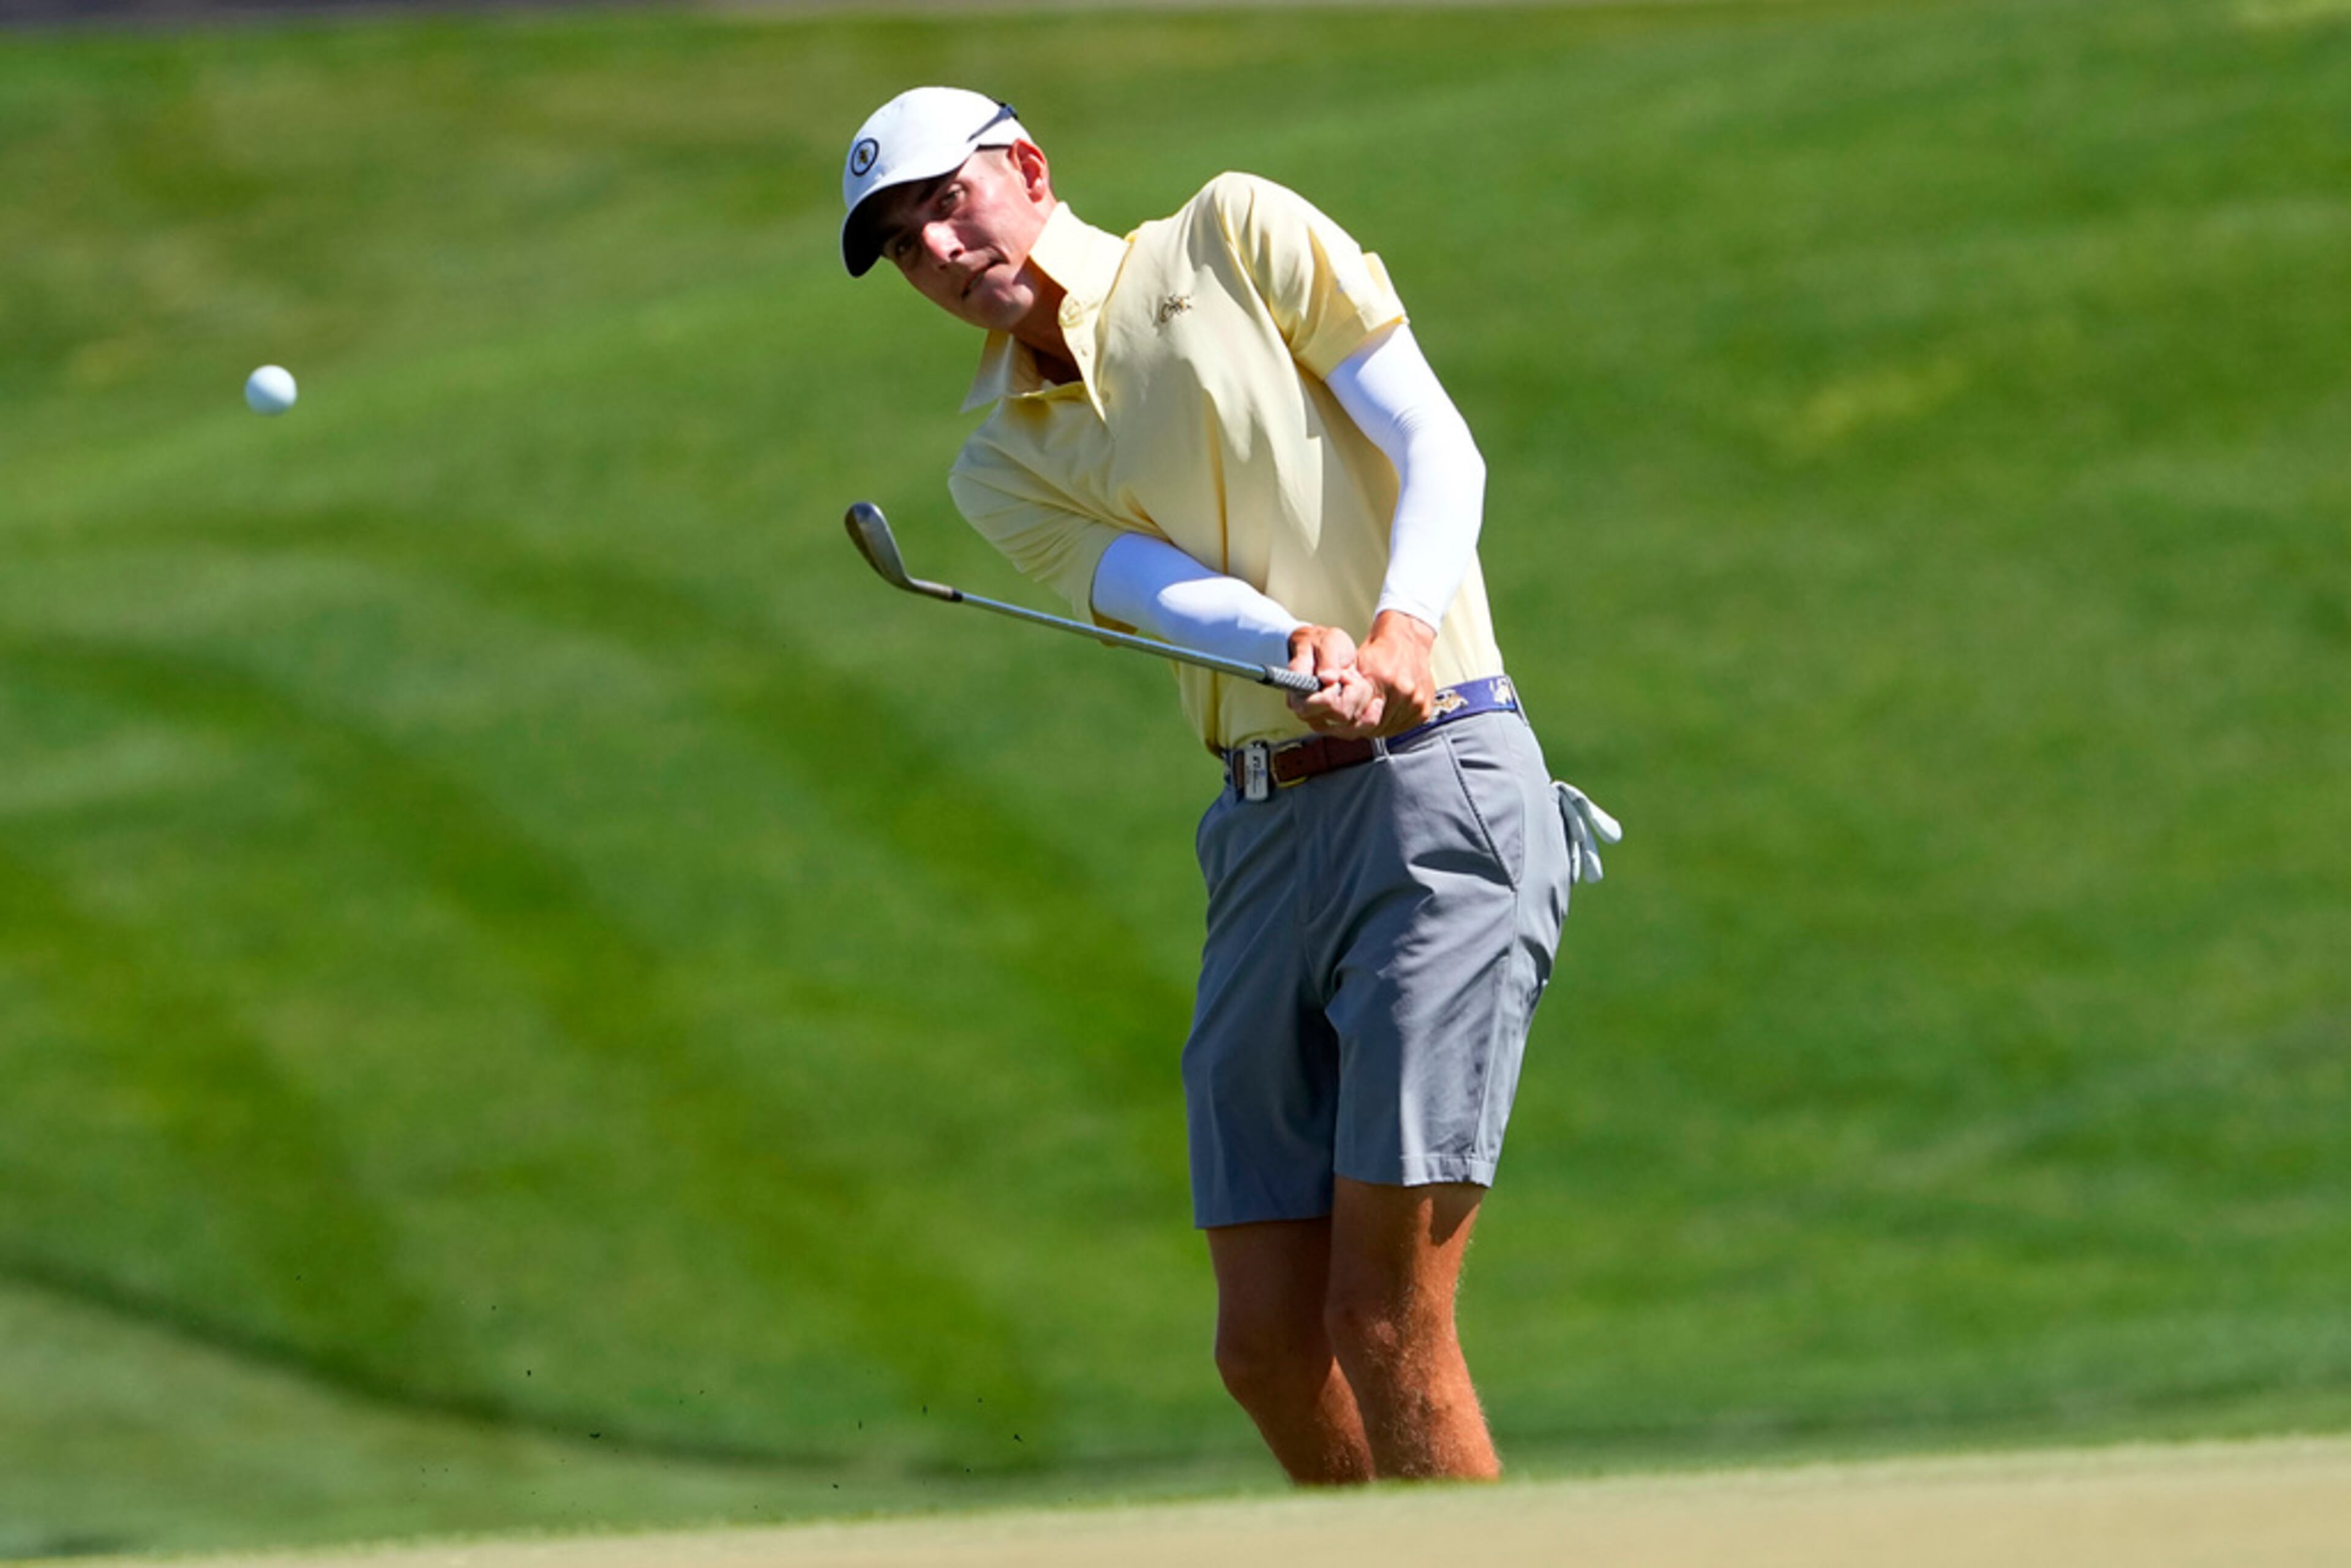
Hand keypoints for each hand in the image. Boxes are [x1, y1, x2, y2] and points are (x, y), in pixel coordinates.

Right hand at [1285, 625, 1384, 737]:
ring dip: (1360, 699)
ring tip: (1353, 680)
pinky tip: (1373, 701)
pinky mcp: (1338, 721)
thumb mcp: (1326, 643)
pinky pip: (1359, 728)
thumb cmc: (1320, 643)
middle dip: (1352, 693)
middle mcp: (1307, 710)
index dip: (1331, 695)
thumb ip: (1326, 659)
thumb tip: (1326, 679)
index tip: (1340, 676)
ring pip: (1351, 723)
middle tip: (1348, 673)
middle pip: (1338, 716)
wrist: (1324, 649)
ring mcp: (1322, 718)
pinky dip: (1369, 714)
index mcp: (1297, 692)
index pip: (1312, 706)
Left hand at [1353, 610, 1437, 737]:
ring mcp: (1416, 702)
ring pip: (1389, 730)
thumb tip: (1331, 709)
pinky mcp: (1424, 708)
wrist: (1407, 638)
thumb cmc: (1381, 649)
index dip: (1349, 724)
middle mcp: (1403, 692)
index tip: (1343, 723)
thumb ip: (1346, 688)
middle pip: (1375, 727)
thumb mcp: (1356, 664)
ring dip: (1378, 726)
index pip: (1361, 718)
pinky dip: (1393, 724)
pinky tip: (1385, 713)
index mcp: (1383, 679)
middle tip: (1355, 720)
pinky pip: (1404, 727)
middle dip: (1362, 726)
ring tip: (1371, 714)